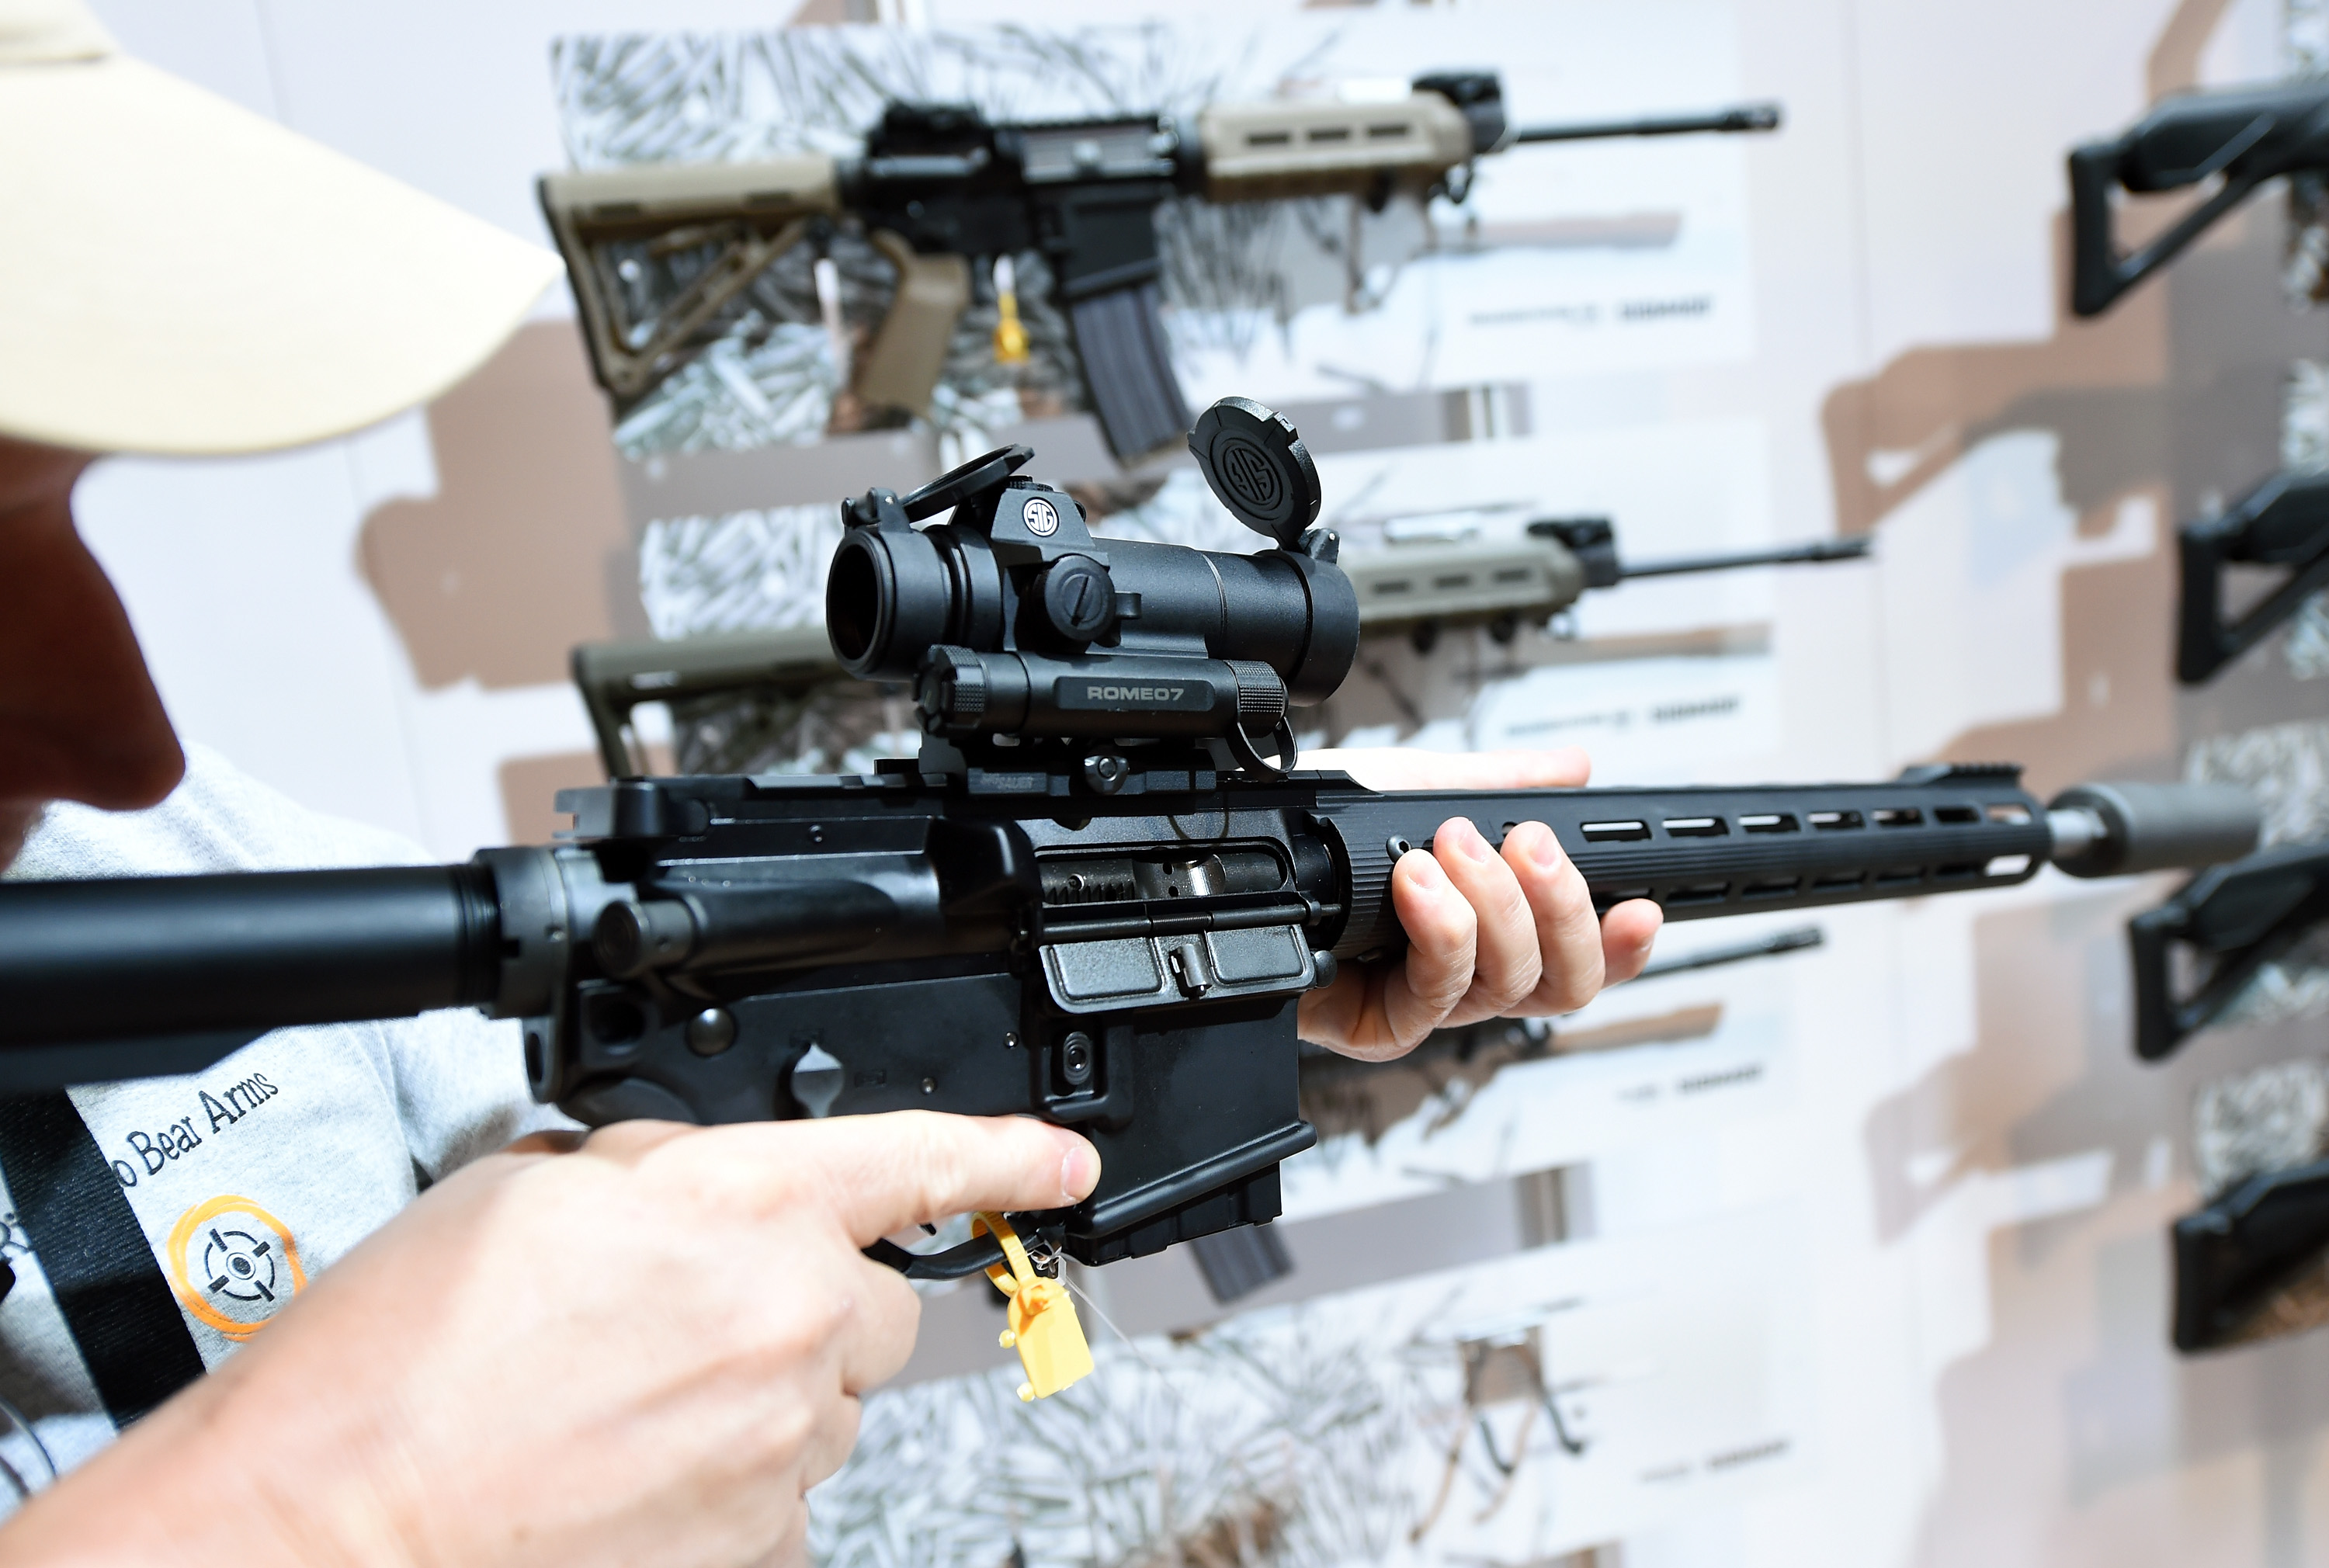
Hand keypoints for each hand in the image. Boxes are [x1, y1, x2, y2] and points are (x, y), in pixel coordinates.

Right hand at [0, 1113, 1099, 1567]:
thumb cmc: (398, 1361)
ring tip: (625, 1407)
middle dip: (813, 1303)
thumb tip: (704, 1180)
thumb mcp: (524, 1187)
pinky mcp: (761, 1543)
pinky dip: (732, 1485)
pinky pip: (786, 1497)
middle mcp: (787, 1321)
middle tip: (694, 1322)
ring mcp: (782, 1445)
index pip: (918, 1162)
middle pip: (876, 1304)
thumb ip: (658, 1170)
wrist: (332, 1528)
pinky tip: (629, 1475)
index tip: (1061, 1165)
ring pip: (828, 1405)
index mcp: (738, 1205)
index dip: (1006, 1155)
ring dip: (763, 1396)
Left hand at [1296, 747, 1661, 1060]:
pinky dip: (1440, 930)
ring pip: (1507, 988)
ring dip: (1494, 907)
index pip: (1581, 957)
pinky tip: (1419, 883)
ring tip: (1456, 844)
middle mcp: (1466, 978)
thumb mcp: (1414, 789)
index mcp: (1490, 932)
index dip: (1622, 944)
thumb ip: (1497, 784)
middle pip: (1562, 984)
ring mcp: (1425, 1006)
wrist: (1235, 860)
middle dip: (1562, 909)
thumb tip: (1572, 768)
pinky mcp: (1380, 1027)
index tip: (1645, 907)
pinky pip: (1435, 996)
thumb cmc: (1314, 840)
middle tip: (1531, 844)